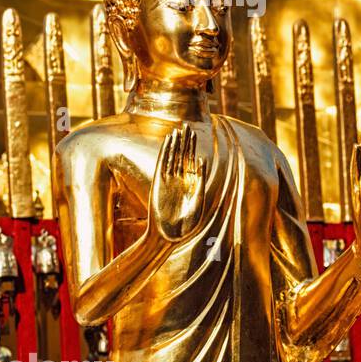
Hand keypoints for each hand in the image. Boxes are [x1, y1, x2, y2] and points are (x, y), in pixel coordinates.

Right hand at [148, 124, 207, 242]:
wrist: (168, 235)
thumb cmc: (187, 225)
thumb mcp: (199, 201)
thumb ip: (201, 180)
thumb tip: (202, 161)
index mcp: (192, 185)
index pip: (193, 162)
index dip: (193, 148)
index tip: (195, 134)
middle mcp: (180, 180)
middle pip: (183, 156)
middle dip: (185, 142)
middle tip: (187, 126)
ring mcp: (169, 180)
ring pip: (173, 157)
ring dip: (176, 144)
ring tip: (178, 129)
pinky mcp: (158, 182)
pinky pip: (163, 163)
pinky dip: (166, 151)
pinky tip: (168, 141)